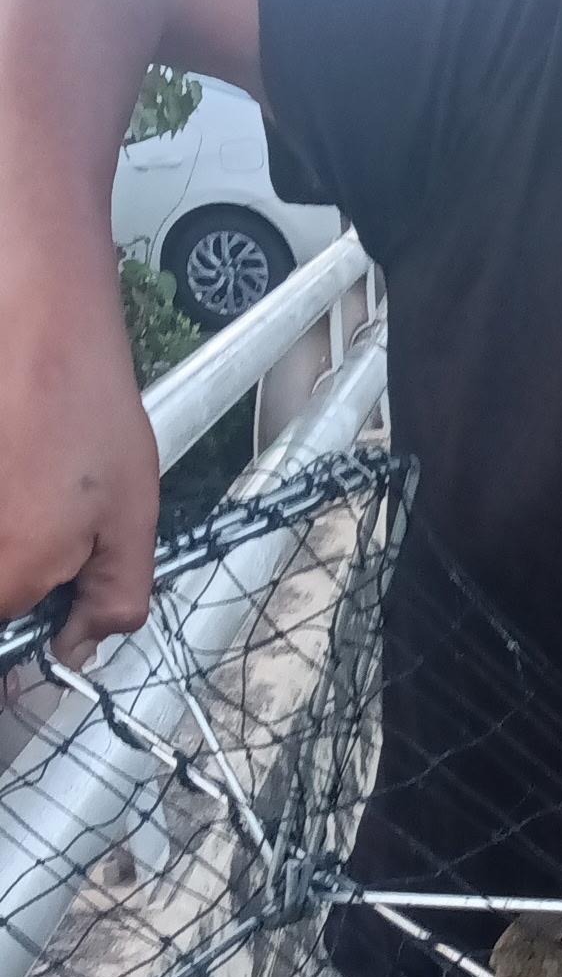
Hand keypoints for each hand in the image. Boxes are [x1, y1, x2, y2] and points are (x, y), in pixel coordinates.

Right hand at [0, 293, 158, 667]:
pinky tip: (20, 464)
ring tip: (36, 482)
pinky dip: (6, 501)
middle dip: (23, 582)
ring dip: (16, 531)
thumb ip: (114, 600)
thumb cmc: (87, 412)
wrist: (39, 327)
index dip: (35, 633)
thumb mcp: (134, 519)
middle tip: (56, 520)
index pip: (7, 647)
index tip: (57, 610)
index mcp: (9, 578)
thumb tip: (80, 649)